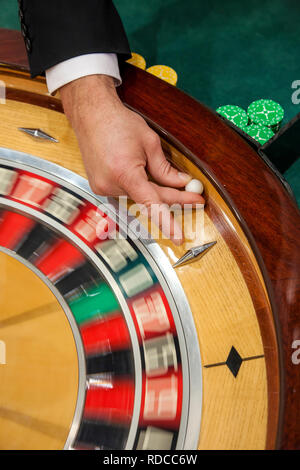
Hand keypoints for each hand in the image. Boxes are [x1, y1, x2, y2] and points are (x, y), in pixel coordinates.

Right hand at [59, 75, 204, 243]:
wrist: (91, 114)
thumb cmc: (117, 122)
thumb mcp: (149, 143)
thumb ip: (166, 169)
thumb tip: (182, 184)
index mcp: (125, 173)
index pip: (151, 204)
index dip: (167, 222)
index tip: (178, 235)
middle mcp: (110, 184)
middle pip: (148, 200)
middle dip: (173, 199)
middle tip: (193, 198)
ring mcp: (102, 188)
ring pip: (137, 197)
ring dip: (154, 191)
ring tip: (167, 180)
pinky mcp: (99, 187)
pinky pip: (126, 193)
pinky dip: (139, 187)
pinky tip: (143, 177)